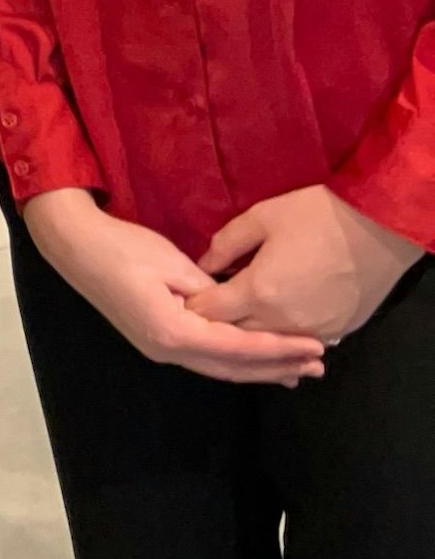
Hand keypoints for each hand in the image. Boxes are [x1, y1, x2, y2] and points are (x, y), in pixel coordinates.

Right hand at [23, 189, 325, 385]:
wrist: (75, 245)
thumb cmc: (122, 248)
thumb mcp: (172, 263)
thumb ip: (210, 292)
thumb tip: (237, 307)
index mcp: (174, 331)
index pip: (238, 348)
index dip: (279, 349)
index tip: (314, 347)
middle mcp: (168, 350)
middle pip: (232, 368)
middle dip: (276, 367)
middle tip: (318, 365)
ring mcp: (159, 348)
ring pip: (219, 367)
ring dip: (259, 368)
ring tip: (296, 369)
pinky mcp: (155, 339)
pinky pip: (205, 357)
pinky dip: (235, 359)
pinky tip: (250, 357)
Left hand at [187, 185, 422, 345]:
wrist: (378, 228)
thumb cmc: (315, 216)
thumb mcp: (260, 218)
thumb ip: (225, 245)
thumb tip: (203, 265)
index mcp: (259, 292)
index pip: (211, 313)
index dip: (193, 307)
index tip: (180, 300)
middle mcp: (283, 320)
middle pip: (237, 334)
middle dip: (218, 325)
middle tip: (202, 311)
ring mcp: (312, 330)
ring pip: (268, 342)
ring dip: (250, 333)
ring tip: (234, 321)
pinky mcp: (336, 331)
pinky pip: (298, 340)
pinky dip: (282, 335)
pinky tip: (273, 324)